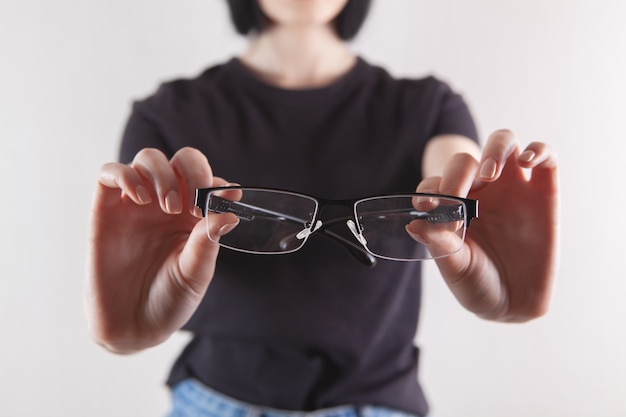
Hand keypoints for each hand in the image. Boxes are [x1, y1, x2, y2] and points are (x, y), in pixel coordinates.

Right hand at [86, 147, 237, 352]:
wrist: (132, 327)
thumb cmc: (169, 300)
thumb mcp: (195, 273)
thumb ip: (208, 241)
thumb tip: (229, 212)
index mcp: (194, 216)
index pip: (208, 181)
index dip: (216, 183)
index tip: (224, 198)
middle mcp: (167, 204)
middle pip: (180, 160)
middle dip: (192, 171)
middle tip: (192, 204)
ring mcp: (136, 204)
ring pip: (148, 159)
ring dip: (162, 174)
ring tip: (168, 207)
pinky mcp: (106, 210)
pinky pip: (111, 173)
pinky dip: (126, 175)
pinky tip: (141, 198)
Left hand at [413, 130, 558, 321]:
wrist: (514, 304)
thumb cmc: (477, 283)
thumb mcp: (455, 267)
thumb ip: (438, 245)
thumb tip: (413, 225)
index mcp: (452, 206)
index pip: (435, 183)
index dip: (430, 190)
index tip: (427, 207)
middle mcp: (480, 192)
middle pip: (466, 160)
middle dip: (458, 173)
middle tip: (458, 195)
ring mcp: (512, 188)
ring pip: (504, 143)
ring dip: (495, 149)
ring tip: (490, 173)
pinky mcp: (543, 191)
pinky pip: (544, 156)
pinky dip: (537, 150)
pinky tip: (527, 162)